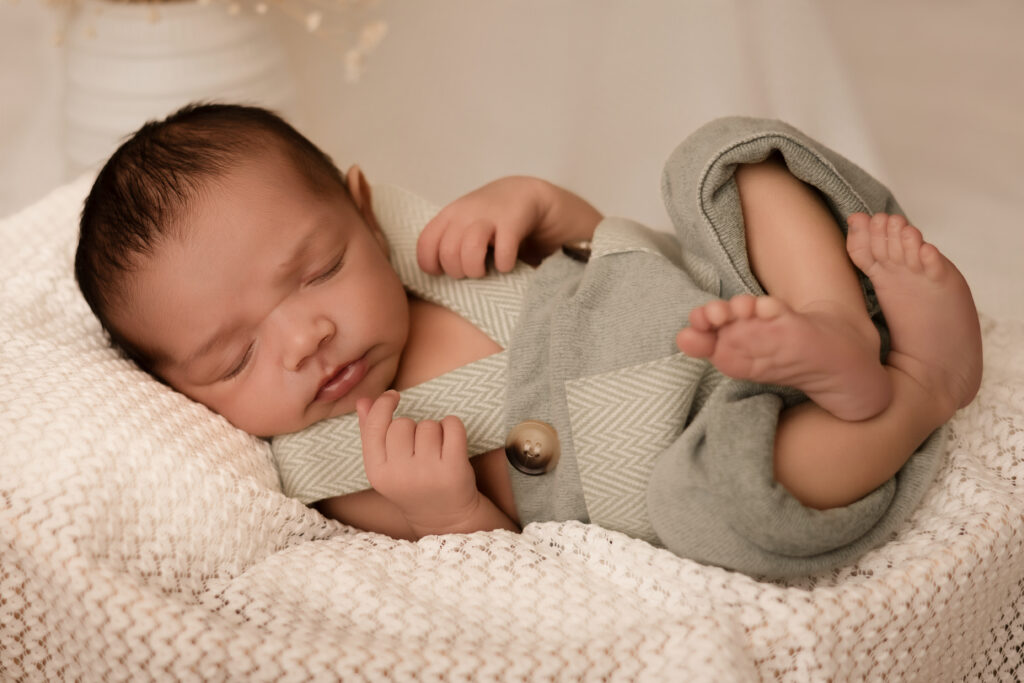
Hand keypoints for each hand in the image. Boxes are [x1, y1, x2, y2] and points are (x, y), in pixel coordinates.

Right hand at [356, 390, 480, 532]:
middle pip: (402, 423)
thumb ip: (370, 433)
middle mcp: (400, 475)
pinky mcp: (454, 470)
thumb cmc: (411, 485)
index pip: (375, 426)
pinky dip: (453, 426)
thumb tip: (363, 400)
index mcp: (377, 473)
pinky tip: (452, 441)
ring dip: (434, 430)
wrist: (445, 519)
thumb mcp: (385, 466)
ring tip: (435, 451)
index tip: (393, 395)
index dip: (383, 405)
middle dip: (412, 426)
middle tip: (419, 447)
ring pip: (428, 425)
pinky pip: (452, 425)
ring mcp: (428, 473)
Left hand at [417, 176, 545, 278]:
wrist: (526, 193)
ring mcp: (489, 216)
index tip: (445, 271)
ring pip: (470, 251)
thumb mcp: (462, 222)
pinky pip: (503, 253)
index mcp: (448, 215)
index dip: (431, 265)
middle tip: (471, 270)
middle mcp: (465, 213)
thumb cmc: (489, 218)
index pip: (426, 244)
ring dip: (476, 269)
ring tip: (486, 270)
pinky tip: (506, 264)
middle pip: (448, 253)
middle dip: (458, 271)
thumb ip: (446, 239)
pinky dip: (504, 265)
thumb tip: (432, 272)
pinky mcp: (513, 223)